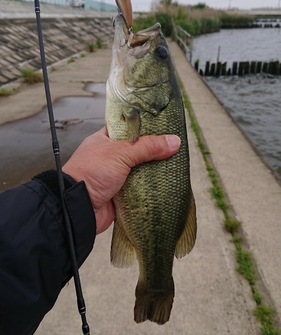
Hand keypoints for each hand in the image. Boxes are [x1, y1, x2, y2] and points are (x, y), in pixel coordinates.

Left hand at [62, 127, 180, 233]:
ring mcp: (115, 176)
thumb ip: (147, 146)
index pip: (128, 128)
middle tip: (174, 147)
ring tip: (175, 164)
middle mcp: (110, 157)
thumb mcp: (120, 153)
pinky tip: (165, 184)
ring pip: (140, 171)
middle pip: (137, 150)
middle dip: (154, 151)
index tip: (165, 126)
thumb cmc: (90, 174)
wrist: (78, 208)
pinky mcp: (121, 194)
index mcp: (104, 140)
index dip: (145, 127)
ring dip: (154, 171)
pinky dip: (150, 188)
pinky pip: (140, 189)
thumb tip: (173, 141)